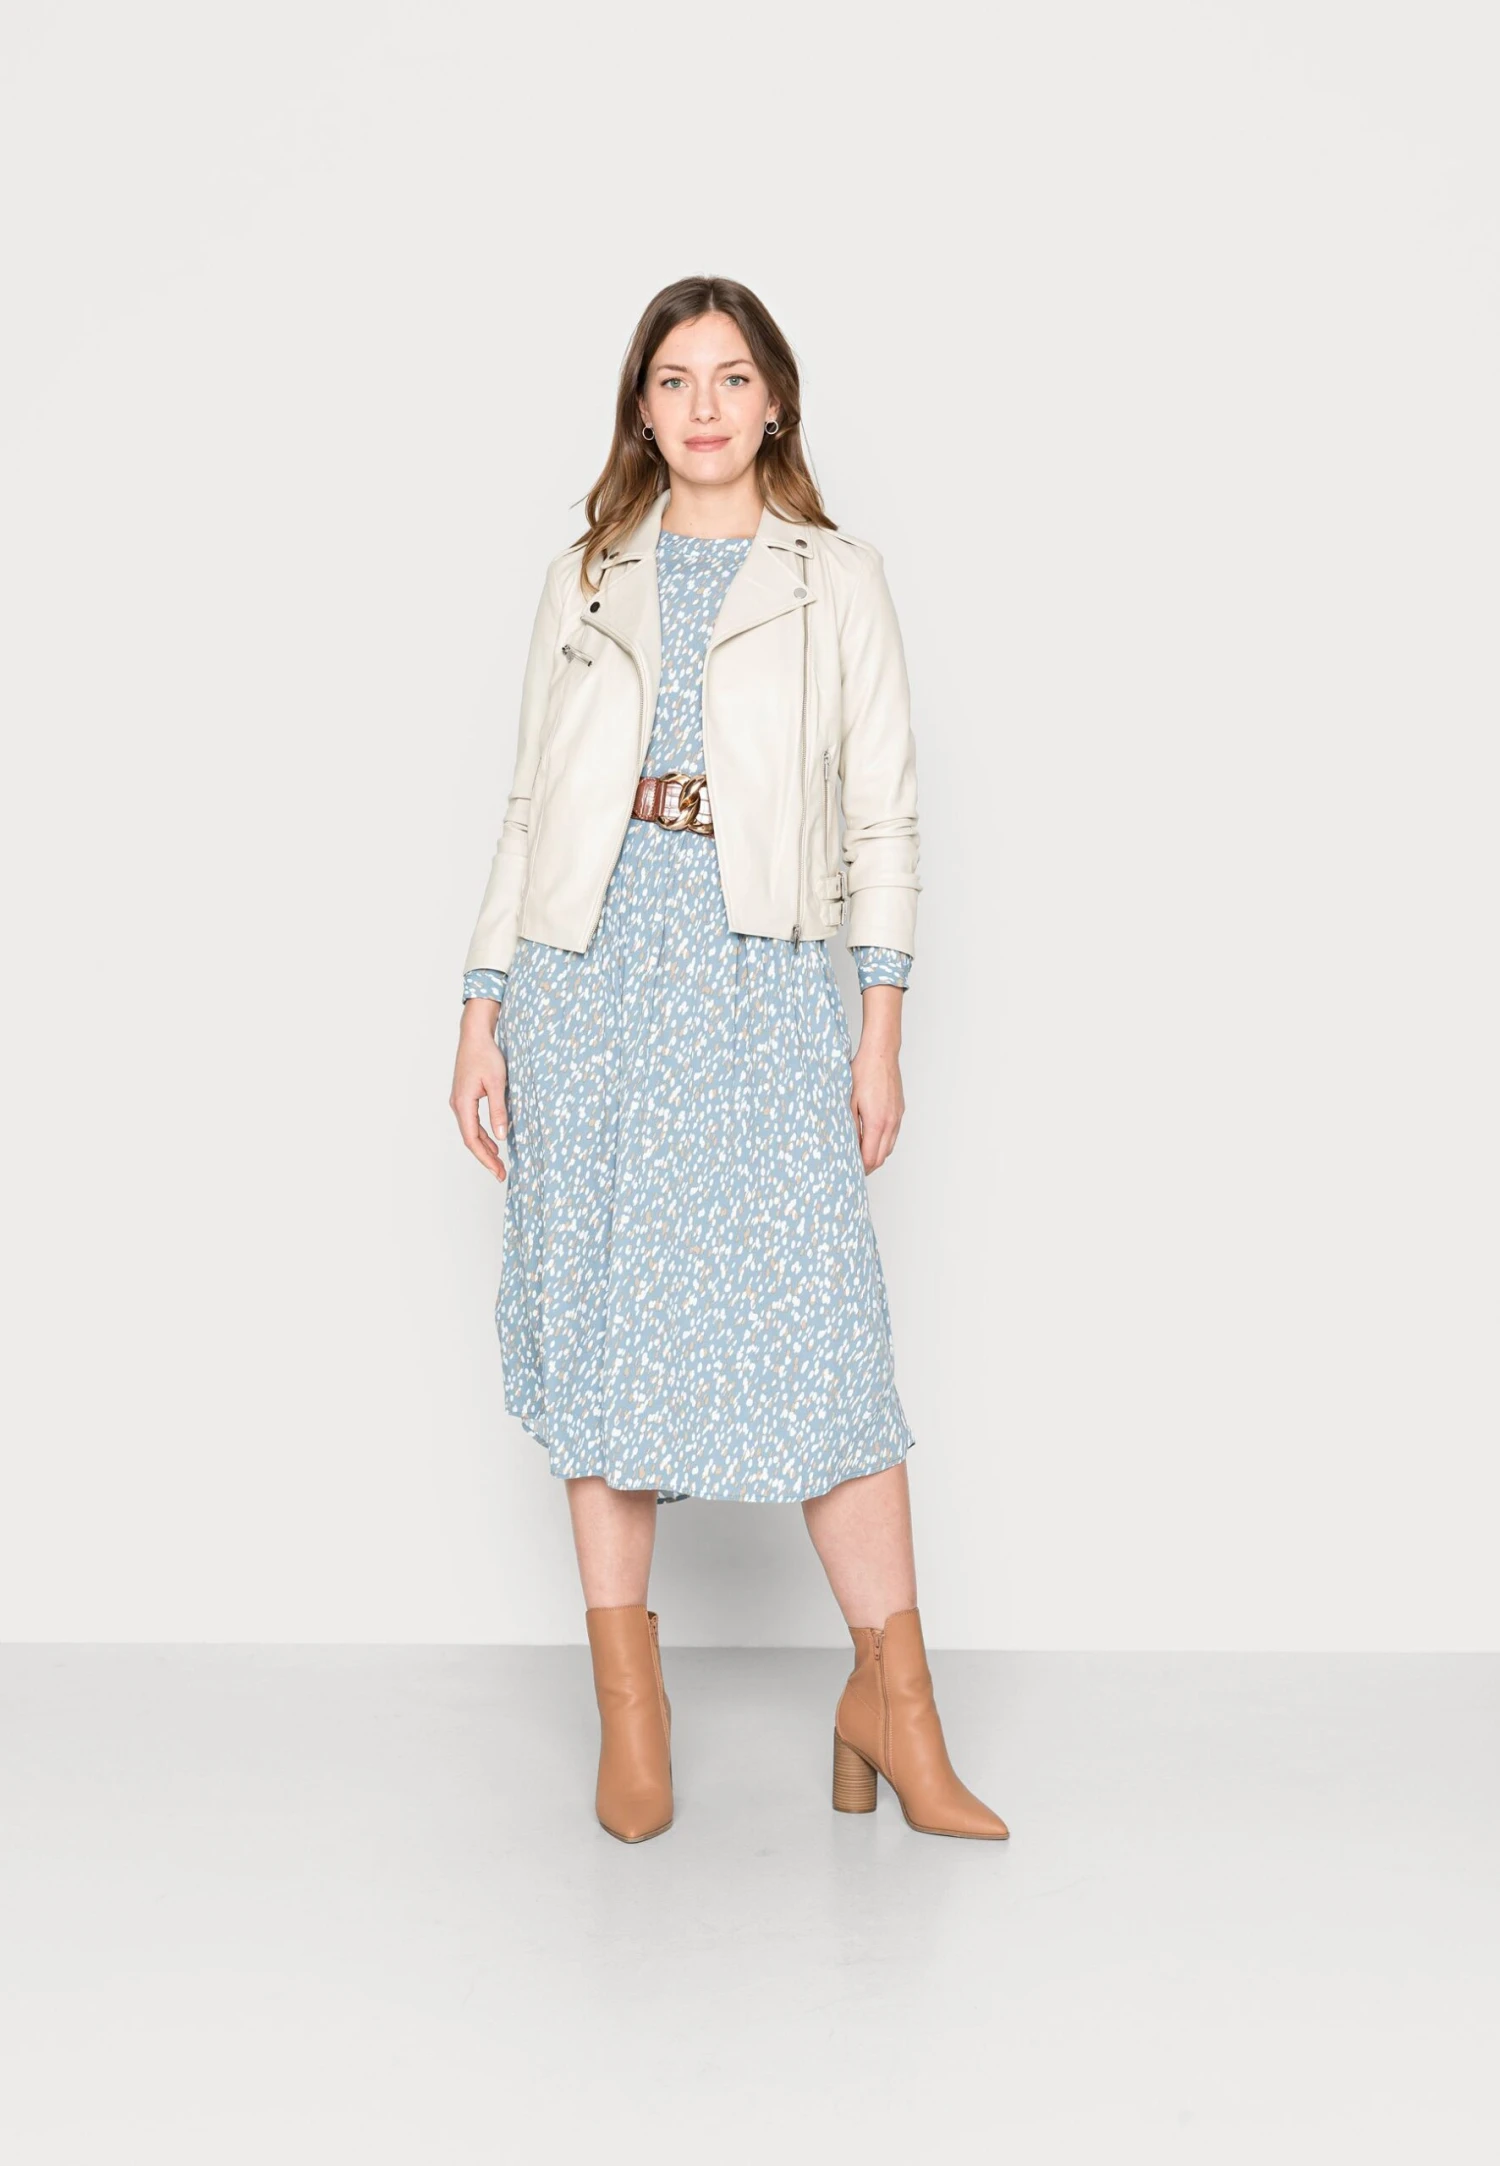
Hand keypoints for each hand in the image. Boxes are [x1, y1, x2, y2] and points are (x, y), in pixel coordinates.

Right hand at [450, 1001, 508, 1180]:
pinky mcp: (464, 1097)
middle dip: (486, 1158)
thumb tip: (502, 1137)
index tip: (497, 1171)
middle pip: (470, 1139)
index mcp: (463, 1104)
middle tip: (501, 1174)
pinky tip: (494, 1142)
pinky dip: (483, 1135)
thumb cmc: (486, 1055)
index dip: (485, 1159)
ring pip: (471, 1132)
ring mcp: (459, 1101)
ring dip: (484, 1148)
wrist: (474, 1035)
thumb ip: (499, 1110)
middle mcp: (457, 1105)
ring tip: (499, 1163)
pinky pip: (472, 1122)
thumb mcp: (497, 1083)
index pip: (472, 1140)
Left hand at [849, 1002, 904, 1172]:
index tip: (849, 1170)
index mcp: (877, 1122)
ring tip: (862, 1156)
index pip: (871, 1157)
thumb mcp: (848, 1101)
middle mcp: (890, 1122)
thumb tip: (846, 1145)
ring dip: (877, 1155)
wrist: (881, 1054)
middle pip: (882, 1156)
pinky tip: (872, 1139)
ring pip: (889, 1147)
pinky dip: (884, 1142)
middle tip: (853, 1168)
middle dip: (868, 1166)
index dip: (860, 1168)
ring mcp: (897, 1117)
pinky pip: (893, 1135)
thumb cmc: (862, 1073)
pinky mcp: (900, 1111)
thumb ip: (849, 1125)